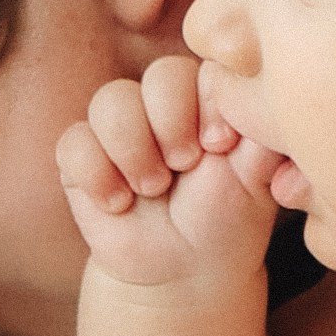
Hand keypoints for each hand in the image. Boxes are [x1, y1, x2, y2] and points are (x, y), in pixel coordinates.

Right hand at [58, 52, 279, 294]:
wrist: (183, 267)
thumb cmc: (226, 218)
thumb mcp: (256, 180)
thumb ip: (262, 136)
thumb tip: (260, 98)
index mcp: (208, 96)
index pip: (205, 67)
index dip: (208, 103)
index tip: (219, 146)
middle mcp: (162, 100)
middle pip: (159, 75)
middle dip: (172, 124)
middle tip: (184, 166)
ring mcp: (118, 124)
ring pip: (110, 101)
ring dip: (133, 151)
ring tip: (151, 190)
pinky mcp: (80, 154)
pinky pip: (73, 144)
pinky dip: (96, 176)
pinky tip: (118, 204)